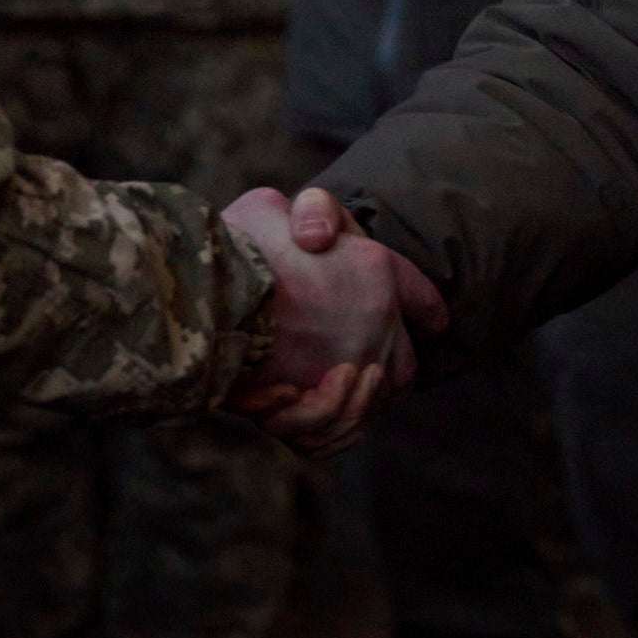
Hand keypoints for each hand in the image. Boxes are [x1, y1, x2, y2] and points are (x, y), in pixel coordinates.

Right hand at [219, 186, 446, 454]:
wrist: (207, 292)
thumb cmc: (237, 244)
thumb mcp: (272, 206)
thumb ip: (308, 214)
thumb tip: (315, 237)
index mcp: (376, 272)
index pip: (423, 301)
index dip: (426, 311)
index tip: (430, 321)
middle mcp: (373, 326)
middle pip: (405, 364)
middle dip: (392, 367)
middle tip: (369, 363)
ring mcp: (344, 368)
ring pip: (372, 402)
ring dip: (360, 401)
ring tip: (337, 386)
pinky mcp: (310, 406)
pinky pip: (331, 431)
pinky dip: (324, 428)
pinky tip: (302, 405)